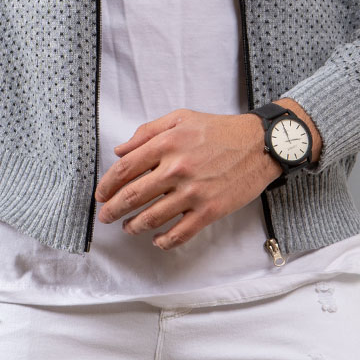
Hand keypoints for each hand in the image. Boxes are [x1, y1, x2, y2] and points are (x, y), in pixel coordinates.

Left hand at [93, 108, 281, 250]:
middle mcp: (177, 168)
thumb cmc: (219, 129)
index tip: (101, 194)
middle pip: (133, 196)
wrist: (258, 144)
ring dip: (133, 226)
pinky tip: (156, 240)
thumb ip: (148, 131)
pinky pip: (180, 233)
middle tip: (105, 216)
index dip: (107, 184)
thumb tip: (120, 150)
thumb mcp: (181, 118)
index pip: (125, 168)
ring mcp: (193, 192)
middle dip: (113, 209)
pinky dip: (164, 241)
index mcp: (167, 143)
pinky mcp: (209, 210)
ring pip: (152, 217)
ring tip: (127, 227)